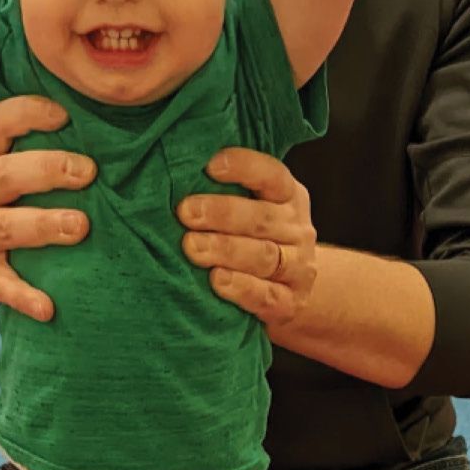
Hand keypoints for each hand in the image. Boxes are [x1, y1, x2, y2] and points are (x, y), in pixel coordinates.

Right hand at [0, 96, 95, 322]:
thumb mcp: (0, 163)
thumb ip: (35, 145)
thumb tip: (105, 124)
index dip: (27, 114)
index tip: (65, 115)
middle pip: (3, 176)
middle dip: (46, 170)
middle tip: (88, 172)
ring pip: (5, 227)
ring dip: (43, 225)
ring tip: (80, 226)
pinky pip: (1, 286)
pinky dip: (25, 297)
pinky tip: (49, 308)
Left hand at [178, 150, 316, 326]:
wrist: (289, 290)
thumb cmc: (252, 239)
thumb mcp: (249, 209)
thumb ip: (221, 192)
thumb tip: (171, 172)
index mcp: (288, 197)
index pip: (272, 176)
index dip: (245, 167)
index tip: (211, 166)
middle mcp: (297, 230)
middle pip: (262, 218)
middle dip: (221, 213)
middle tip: (185, 211)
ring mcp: (298, 269)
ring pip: (263, 256)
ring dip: (225, 249)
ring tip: (191, 246)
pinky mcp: (290, 303)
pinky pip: (267, 296)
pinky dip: (241, 288)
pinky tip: (216, 280)